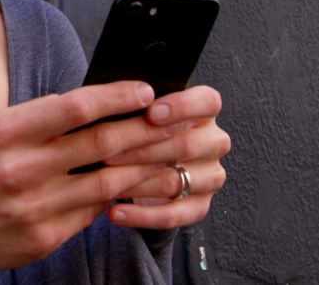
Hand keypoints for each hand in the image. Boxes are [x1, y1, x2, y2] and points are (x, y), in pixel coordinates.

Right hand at [0, 81, 182, 271]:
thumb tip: (95, 100)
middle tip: (175, 120)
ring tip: (172, 154)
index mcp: (8, 132)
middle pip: (100, 143)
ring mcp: (35, 206)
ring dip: (146, 166)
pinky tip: (142, 186)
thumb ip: (41, 115)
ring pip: (107, 182)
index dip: (116, 96)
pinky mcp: (45, 236)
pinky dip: (121, 197)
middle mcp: (21, 168)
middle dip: (145, 129)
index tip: (145, 90)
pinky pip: (94, 212)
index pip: (74, 107)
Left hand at [104, 85, 230, 228]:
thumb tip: (110, 100)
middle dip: (142, 149)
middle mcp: (214, 142)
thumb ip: (135, 104)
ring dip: (137, 183)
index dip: (181, 107)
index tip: (150, 113)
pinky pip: (174, 215)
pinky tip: (114, 212)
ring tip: (104, 181)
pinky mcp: (200, 205)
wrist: (146, 163)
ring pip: (177, 181)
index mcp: (205, 110)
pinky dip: (140, 216)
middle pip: (187, 145)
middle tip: (107, 151)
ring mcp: (211, 176)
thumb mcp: (140, 109)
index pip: (207, 102)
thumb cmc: (140, 126)